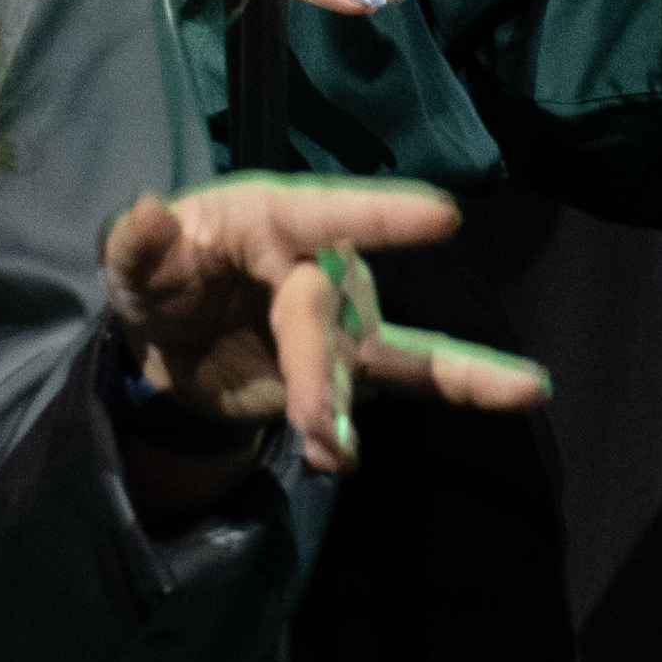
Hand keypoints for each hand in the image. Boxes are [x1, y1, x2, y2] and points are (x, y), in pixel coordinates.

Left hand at [95, 174, 550, 476]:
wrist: (179, 341)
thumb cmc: (164, 278)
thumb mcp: (134, 265)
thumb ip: (136, 245)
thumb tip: (143, 214)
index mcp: (269, 216)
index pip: (326, 212)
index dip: (381, 215)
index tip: (443, 216)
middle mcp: (320, 259)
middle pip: (328, 310)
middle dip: (322, 368)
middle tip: (316, 427)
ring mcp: (346, 313)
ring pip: (364, 355)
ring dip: (347, 402)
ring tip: (332, 450)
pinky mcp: (358, 362)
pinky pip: (423, 371)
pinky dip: (473, 383)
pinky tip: (527, 390)